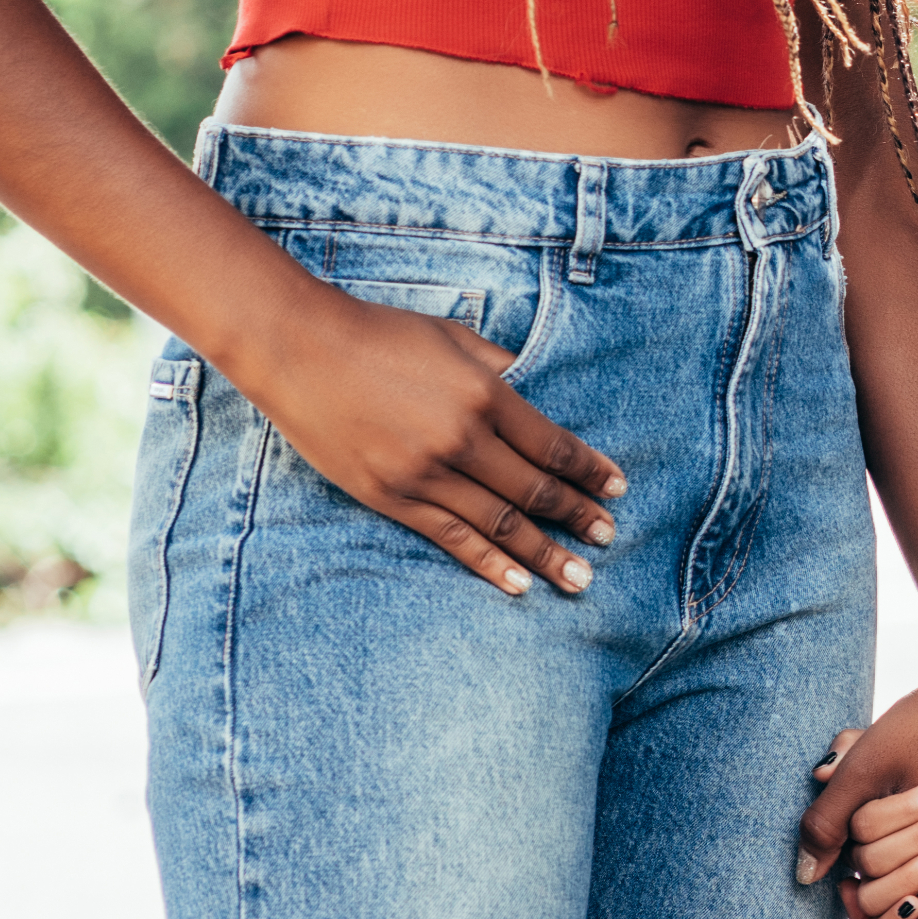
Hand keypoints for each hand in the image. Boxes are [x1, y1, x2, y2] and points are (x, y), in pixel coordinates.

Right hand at [230, 288, 624, 596]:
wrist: (300, 350)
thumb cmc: (381, 334)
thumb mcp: (454, 337)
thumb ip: (501, 366)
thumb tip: (539, 388)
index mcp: (485, 394)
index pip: (554, 445)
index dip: (590, 471)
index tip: (617, 489)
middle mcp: (462, 438)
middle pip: (535, 490)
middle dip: (578, 516)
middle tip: (610, 537)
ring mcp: (424, 473)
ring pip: (499, 523)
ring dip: (544, 553)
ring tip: (579, 577)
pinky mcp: (390, 497)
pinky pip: (451, 538)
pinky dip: (488, 564)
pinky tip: (517, 584)